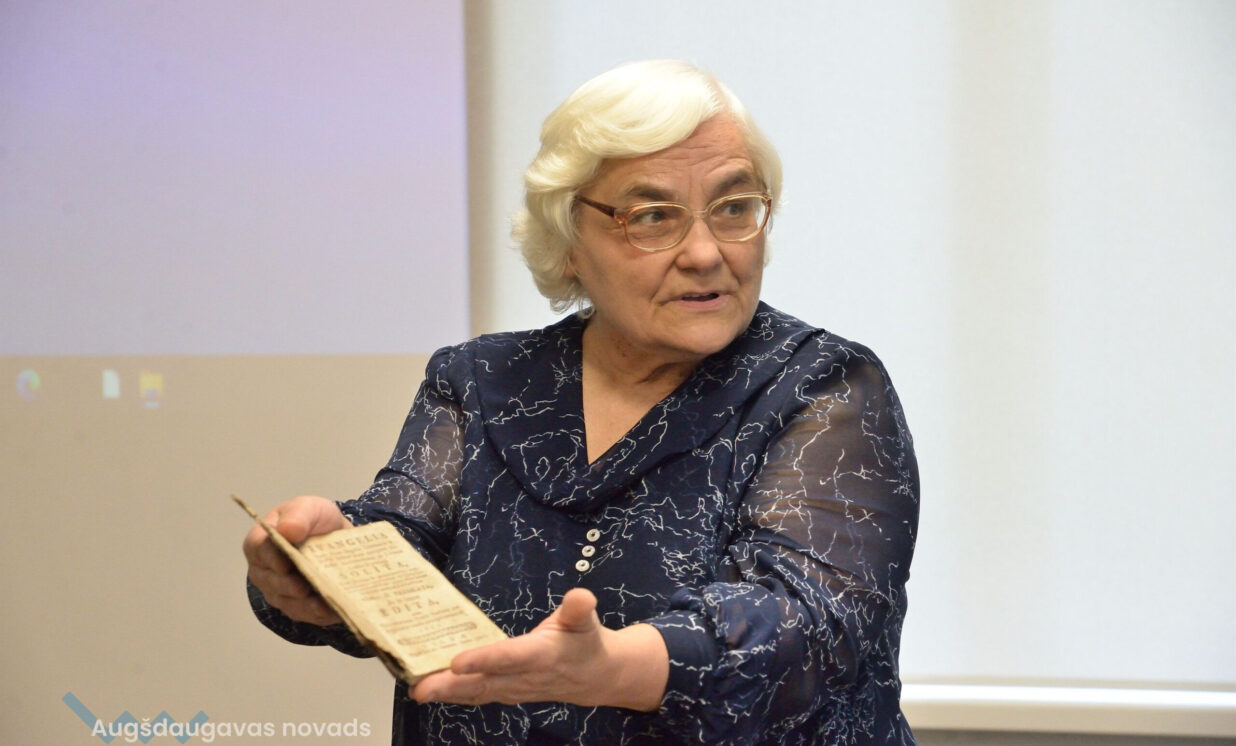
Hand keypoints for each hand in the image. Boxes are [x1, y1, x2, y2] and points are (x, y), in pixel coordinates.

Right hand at [242, 495, 349, 625]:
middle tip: (303, 587)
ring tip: (322, 603)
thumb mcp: (310, 509)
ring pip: (288, 602)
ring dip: (305, 605)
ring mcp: (279, 592)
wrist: (335, 538)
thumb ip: (298, 516)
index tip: (285, 564)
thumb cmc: (315, 522)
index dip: (271, 558)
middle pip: (272, 581)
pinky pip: (305, 614)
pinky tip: (333, 611)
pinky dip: (319, 614)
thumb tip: (287, 530)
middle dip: (288, 586)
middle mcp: (265, 571)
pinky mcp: (297, 607)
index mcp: (261, 542)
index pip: (258, 549)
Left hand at [410, 588, 667, 711]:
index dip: (484, 660)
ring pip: (476, 692)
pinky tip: (428, 690)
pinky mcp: (505, 692)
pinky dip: (453, 694)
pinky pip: (476, 695)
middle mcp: (523, 677)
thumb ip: (579, 609)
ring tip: (416, 689)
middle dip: (450, 686)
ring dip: (446, 693)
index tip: (457, 662)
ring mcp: (512, 689)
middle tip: (420, 687)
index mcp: (541, 655)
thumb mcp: (586, 620)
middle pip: (483, 682)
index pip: (510, 658)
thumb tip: (580, 597)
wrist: (594, 677)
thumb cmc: (584, 641)